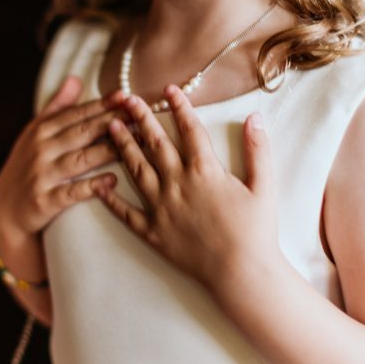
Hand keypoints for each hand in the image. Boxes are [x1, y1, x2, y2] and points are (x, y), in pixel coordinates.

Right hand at [0, 76, 122, 247]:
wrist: (5, 209)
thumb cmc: (27, 166)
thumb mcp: (35, 133)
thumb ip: (58, 107)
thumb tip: (75, 78)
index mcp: (41, 130)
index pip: (76, 114)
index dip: (102, 104)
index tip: (126, 96)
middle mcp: (41, 149)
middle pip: (82, 132)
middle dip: (112, 121)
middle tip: (140, 115)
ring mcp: (42, 175)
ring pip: (81, 159)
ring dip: (110, 150)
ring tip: (137, 144)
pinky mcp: (43, 201)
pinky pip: (71, 192)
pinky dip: (92, 186)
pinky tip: (113, 180)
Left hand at [93, 85, 278, 297]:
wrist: (241, 274)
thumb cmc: (257, 231)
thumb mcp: (265, 186)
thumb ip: (258, 149)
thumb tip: (255, 116)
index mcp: (205, 171)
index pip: (188, 129)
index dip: (178, 106)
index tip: (167, 88)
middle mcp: (178, 184)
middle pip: (155, 143)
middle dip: (140, 117)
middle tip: (126, 99)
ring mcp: (161, 208)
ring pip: (136, 170)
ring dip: (122, 146)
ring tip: (110, 127)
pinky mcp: (152, 232)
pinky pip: (126, 213)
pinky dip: (111, 199)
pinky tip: (99, 186)